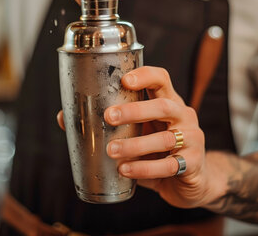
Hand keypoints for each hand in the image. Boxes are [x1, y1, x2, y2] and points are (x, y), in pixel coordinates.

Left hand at [57, 66, 210, 208]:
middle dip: (135, 110)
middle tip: (109, 117)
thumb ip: (109, 127)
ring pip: (165, 138)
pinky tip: (126, 170)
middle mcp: (183, 116)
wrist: (191, 183)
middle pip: (163, 106)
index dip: (145, 75)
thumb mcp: (136, 135)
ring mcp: (192, 139)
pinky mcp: (192, 163)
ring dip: (135, 145)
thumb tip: (64, 117)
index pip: (161, 79)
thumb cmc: (158, 152)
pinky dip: (145, 168)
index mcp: (169, 102)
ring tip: (111, 151)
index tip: (123, 80)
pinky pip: (169, 165)